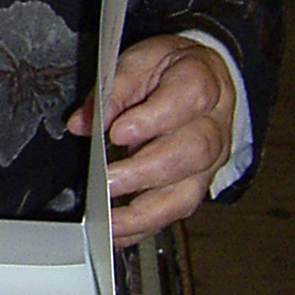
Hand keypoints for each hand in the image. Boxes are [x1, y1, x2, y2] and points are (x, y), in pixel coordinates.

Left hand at [66, 35, 235, 243]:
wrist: (205, 80)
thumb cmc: (170, 71)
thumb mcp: (140, 61)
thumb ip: (112, 89)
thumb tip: (83, 122)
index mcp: (199, 83)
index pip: (187, 100)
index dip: (153, 119)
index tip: (117, 131)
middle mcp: (211, 126)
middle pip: (192, 152)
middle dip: (145, 171)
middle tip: (107, 181)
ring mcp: (208, 162)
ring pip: (188, 192)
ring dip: (145, 212)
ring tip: (109, 221)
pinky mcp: (196, 186)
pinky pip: (176, 212)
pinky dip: (145, 227)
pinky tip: (118, 233)